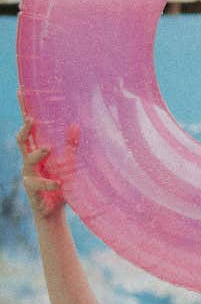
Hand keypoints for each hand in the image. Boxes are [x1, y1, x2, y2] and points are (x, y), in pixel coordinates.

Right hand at [16, 89, 77, 217]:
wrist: (54, 213)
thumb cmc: (60, 185)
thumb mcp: (68, 164)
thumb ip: (71, 147)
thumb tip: (76, 125)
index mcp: (36, 151)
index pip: (29, 127)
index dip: (25, 110)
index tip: (22, 91)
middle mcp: (29, 161)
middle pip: (21, 139)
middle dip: (25, 129)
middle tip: (32, 119)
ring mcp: (28, 175)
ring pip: (28, 160)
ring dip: (38, 154)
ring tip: (48, 149)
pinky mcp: (31, 189)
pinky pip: (37, 183)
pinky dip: (48, 182)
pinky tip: (58, 182)